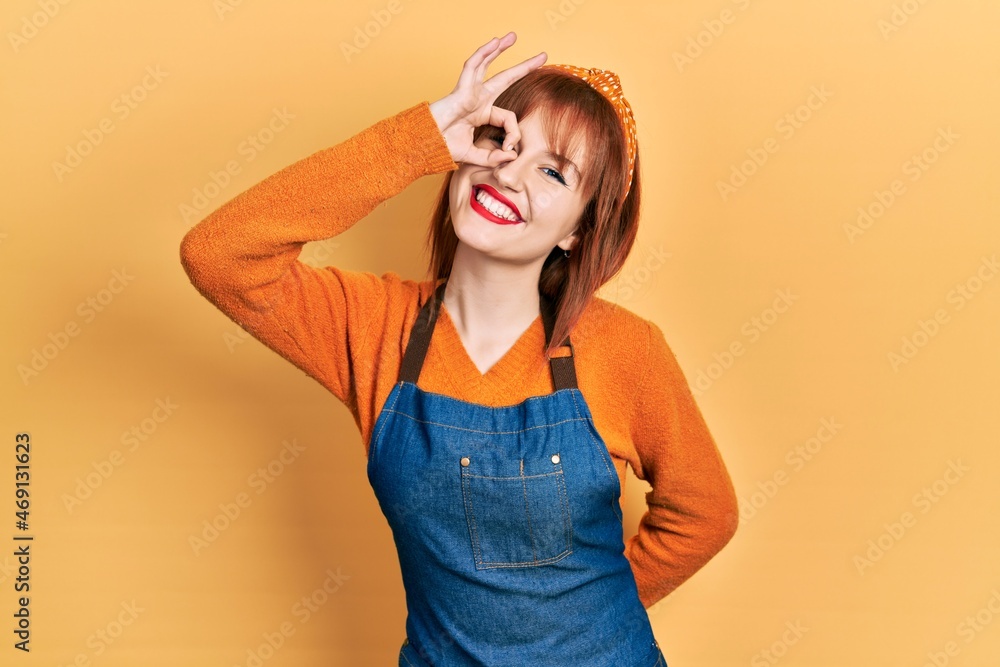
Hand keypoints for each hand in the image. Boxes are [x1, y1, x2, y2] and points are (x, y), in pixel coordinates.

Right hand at [429, 32, 546, 167]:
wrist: (424, 145)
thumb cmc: (443, 148)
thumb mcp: (474, 156)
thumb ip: (492, 157)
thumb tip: (512, 156)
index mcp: (481, 113)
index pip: (508, 118)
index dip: (514, 134)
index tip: (510, 150)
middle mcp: (477, 99)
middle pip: (504, 78)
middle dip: (523, 67)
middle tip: (542, 56)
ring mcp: (469, 92)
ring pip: (486, 65)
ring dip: (499, 49)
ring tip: (512, 36)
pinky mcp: (461, 89)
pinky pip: (472, 66)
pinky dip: (482, 53)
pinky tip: (494, 42)